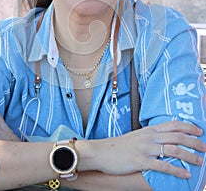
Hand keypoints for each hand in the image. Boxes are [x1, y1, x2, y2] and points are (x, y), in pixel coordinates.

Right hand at [91, 121, 205, 178]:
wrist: (103, 152)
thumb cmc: (121, 146)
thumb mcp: (137, 136)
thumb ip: (151, 136)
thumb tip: (165, 139)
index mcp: (149, 130)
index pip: (173, 124)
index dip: (188, 126)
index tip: (199, 131)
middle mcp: (150, 137)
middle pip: (177, 136)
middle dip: (194, 141)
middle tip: (205, 147)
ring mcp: (146, 148)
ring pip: (173, 150)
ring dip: (189, 156)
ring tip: (200, 161)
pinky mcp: (141, 161)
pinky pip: (163, 166)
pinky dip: (177, 170)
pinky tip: (186, 174)